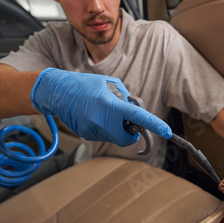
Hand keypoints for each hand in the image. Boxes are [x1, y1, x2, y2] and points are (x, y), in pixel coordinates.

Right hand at [31, 68, 171, 145]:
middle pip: (126, 138)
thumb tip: (135, 111)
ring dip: (115, 129)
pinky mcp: (86, 135)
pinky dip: (104, 129)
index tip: (167, 132)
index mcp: (111, 105)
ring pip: (114, 138)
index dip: (155, 125)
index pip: (139, 118)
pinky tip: (93, 116)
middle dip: (128, 132)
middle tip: (124, 120)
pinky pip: (103, 136)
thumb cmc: (84, 84)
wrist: (56, 92)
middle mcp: (102, 121)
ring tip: (103, 112)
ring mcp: (93, 130)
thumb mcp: (109, 84)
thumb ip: (125, 98)